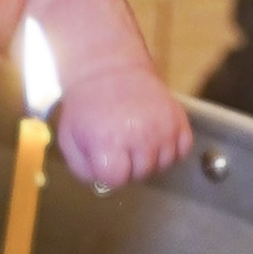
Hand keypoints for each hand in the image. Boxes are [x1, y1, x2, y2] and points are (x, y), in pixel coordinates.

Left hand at [58, 69, 192, 188]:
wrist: (109, 68)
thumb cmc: (88, 105)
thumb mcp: (70, 138)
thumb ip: (83, 169)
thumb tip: (103, 186)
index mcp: (109, 142)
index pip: (117, 180)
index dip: (110, 172)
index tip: (106, 157)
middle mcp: (140, 136)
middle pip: (142, 175)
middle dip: (130, 166)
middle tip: (120, 145)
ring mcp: (162, 127)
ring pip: (164, 165)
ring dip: (150, 158)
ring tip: (136, 137)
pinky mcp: (178, 118)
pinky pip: (182, 150)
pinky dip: (171, 148)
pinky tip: (154, 136)